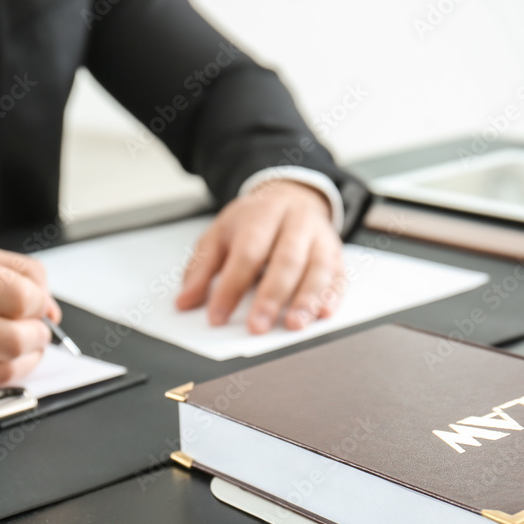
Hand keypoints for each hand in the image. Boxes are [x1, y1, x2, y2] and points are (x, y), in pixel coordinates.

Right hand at [0, 242, 61, 396]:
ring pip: (3, 370)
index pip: (17, 296)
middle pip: (14, 339)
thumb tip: (50, 308)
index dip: (38, 301)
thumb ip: (12, 271)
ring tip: (24, 344)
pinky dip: (2, 373)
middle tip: (36, 328)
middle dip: (38, 335)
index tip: (37, 300)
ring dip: (28, 358)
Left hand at [176, 180, 344, 332]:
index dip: (232, 287)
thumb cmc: (255, 221)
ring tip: (294, 325)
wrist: (293, 197)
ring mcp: (320, 238)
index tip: (217, 316)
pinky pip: (339, 275)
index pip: (246, 253)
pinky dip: (332, 296)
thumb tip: (185, 301)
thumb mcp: (220, 235)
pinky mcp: (336, 254)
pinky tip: (323, 314)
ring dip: (307, 299)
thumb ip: (201, 268)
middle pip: (286, 260)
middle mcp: (295, 223)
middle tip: (258, 326)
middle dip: (272, 297)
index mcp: (262, 215)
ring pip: (319, 268)